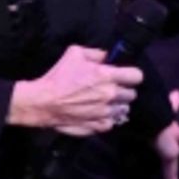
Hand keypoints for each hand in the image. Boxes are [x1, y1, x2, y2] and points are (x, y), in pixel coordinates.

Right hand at [7, 45, 141, 136]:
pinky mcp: (97, 125)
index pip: (136, 76)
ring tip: (106, 102)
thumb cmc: (58, 76)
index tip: (125, 76)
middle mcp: (110, 95)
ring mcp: (105, 112)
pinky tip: (99, 114)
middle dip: (124, 90)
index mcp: (107, 76)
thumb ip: (95, 53)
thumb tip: (107, 55)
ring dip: (117, 105)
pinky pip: (111, 123)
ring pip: (124, 110)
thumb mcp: (74, 53)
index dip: (132, 75)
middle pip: (132, 95)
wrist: (42, 102)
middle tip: (112, 89)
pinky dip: (107, 119)